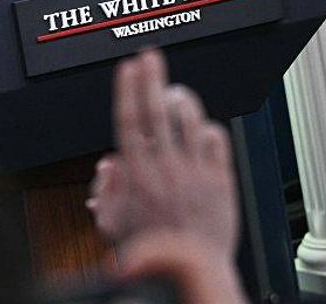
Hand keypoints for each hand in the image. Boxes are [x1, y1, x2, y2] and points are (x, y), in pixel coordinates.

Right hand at [91, 50, 239, 262]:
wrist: (189, 269)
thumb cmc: (151, 251)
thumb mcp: (112, 223)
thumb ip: (105, 190)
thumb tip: (107, 165)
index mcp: (137, 175)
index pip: (130, 120)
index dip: (128, 89)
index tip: (128, 68)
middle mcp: (166, 168)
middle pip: (157, 111)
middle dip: (152, 77)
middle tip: (151, 55)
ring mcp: (195, 172)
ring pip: (190, 120)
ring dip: (183, 100)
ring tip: (176, 92)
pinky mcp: (220, 180)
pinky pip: (218, 141)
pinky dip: (209, 129)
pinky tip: (202, 129)